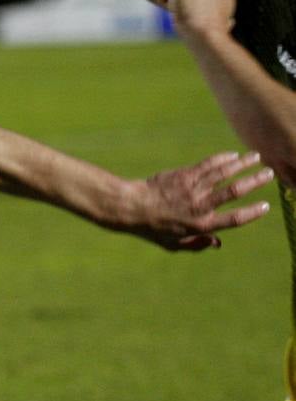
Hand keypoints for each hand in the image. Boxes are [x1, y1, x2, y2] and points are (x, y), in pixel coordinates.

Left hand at [129, 151, 272, 250]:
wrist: (131, 207)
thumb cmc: (153, 228)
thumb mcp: (173, 245)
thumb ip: (196, 245)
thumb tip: (218, 243)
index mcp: (200, 226)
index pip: (233, 220)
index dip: (251, 213)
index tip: (265, 206)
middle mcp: (199, 206)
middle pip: (234, 192)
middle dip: (254, 182)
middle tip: (269, 174)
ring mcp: (192, 189)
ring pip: (223, 174)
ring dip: (242, 164)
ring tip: (256, 157)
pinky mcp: (183, 175)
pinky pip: (207, 165)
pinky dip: (222, 159)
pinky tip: (233, 155)